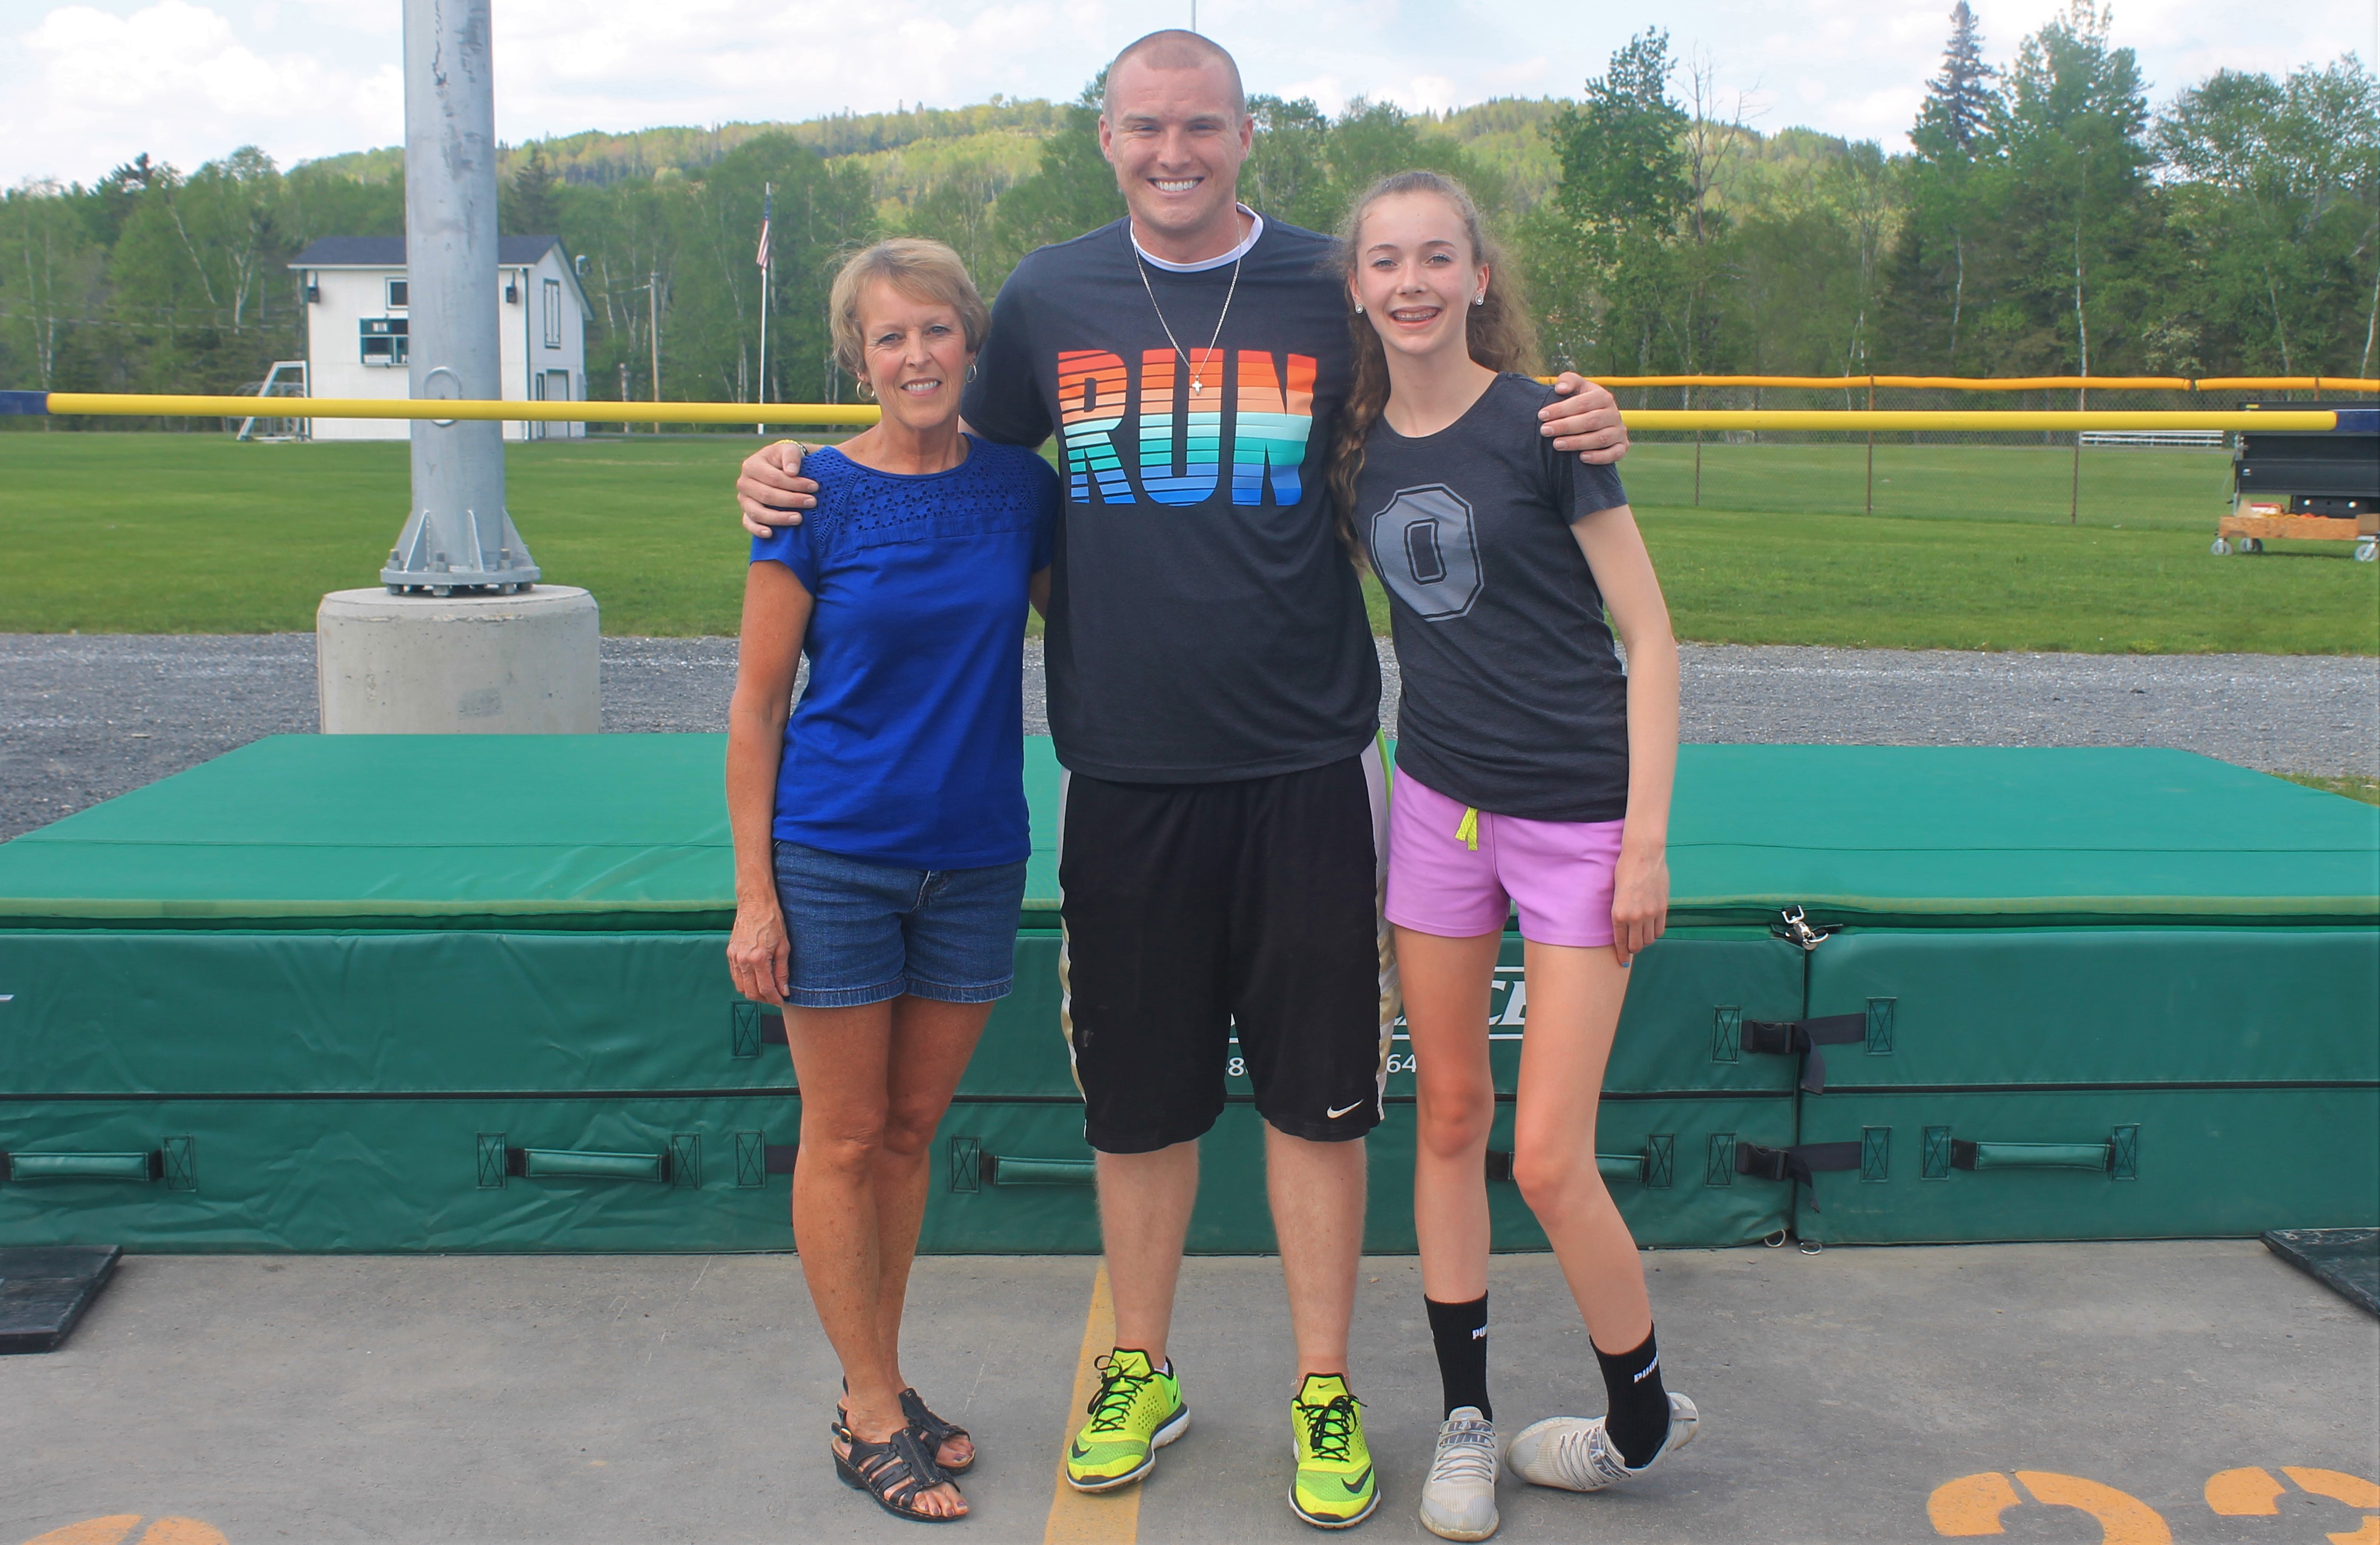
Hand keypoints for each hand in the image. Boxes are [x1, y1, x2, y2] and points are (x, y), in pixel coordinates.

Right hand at [726, 895, 791, 1004]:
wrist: (755, 904)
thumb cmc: (772, 922)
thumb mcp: (784, 946)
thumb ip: (782, 971)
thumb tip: (783, 990)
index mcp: (758, 959)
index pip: (765, 988)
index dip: (774, 999)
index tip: (781, 1001)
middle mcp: (743, 960)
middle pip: (751, 992)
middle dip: (764, 999)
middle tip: (775, 997)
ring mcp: (734, 957)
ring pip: (741, 987)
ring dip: (753, 992)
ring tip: (766, 990)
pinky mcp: (730, 953)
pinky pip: (735, 976)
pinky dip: (745, 983)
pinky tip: (755, 979)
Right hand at [737, 440, 818, 536]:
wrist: (781, 468)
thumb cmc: (787, 459)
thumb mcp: (791, 450)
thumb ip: (791, 456)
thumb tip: (791, 472)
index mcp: (751, 465)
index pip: (773, 478)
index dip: (794, 484)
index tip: (814, 487)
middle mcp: (744, 482)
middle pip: (766, 496)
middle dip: (791, 500)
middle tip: (812, 502)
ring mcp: (743, 499)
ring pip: (757, 512)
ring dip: (779, 518)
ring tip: (799, 519)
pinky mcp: (746, 513)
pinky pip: (748, 523)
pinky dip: (757, 530)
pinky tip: (770, 533)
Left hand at [1541, 374, 1628, 465]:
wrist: (1598, 420)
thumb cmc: (1582, 403)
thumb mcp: (1577, 388)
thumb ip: (1569, 380)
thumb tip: (1560, 388)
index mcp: (1603, 397)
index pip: (1582, 403)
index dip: (1561, 409)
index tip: (1542, 415)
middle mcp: (1614, 414)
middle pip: (1590, 421)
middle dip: (1565, 426)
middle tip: (1545, 431)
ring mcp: (1619, 431)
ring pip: (1600, 439)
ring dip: (1578, 442)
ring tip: (1557, 444)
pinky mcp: (1622, 446)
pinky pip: (1614, 454)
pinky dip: (1599, 457)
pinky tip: (1582, 458)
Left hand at [1609, 842, 1668, 966]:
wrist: (1643, 856)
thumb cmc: (1624, 871)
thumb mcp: (1616, 894)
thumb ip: (1621, 912)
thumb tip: (1625, 928)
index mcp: (1618, 914)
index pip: (1621, 942)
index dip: (1622, 955)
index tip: (1622, 962)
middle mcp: (1634, 917)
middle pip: (1637, 945)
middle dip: (1633, 949)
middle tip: (1632, 947)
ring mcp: (1650, 913)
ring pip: (1649, 939)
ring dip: (1644, 941)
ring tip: (1640, 936)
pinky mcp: (1662, 908)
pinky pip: (1659, 930)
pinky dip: (1655, 932)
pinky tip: (1650, 929)